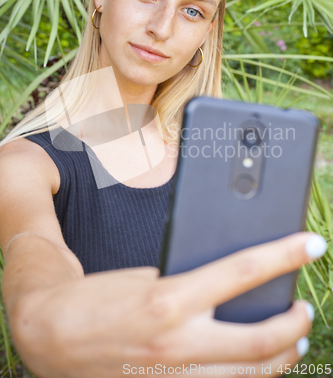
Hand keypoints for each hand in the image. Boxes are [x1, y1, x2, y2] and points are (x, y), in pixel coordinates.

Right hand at [14, 232, 323, 377]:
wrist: (52, 334)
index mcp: (171, 299)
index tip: (311, 245)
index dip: (283, 254)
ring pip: (252, 376)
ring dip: (282, 356)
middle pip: (263, 339)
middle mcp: (179, 343)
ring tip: (292, 338)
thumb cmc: (98, 297)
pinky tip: (255, 366)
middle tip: (304, 306)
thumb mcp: (148, 277)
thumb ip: (192, 286)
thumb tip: (235, 288)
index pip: (243, 271)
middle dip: (296, 322)